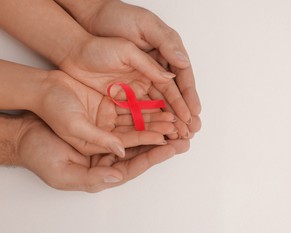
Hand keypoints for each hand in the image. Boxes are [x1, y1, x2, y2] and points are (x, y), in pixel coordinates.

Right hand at [16, 112, 188, 191]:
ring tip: (176, 118)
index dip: (155, 156)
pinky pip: (127, 116)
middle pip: (143, 149)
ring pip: (139, 131)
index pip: (135, 165)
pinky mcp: (104, 119)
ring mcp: (108, 136)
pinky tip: (156, 106)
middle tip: (186, 134)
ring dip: (157, 125)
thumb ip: (92, 175)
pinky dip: (142, 111)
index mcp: (103, 171)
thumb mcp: (63, 171)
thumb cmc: (40, 155)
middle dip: (165, 142)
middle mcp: (110, 154)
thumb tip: (118, 175)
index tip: (173, 147)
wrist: (24, 132)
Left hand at [58, 0, 201, 135]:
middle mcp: (155, 69)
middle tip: (191, 130)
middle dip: (182, 113)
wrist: (78, 40)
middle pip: (173, 95)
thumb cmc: (115, 23)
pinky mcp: (127, 92)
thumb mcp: (141, 32)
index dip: (188, 96)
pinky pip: (142, 107)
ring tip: (178, 135)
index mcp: (164, 52)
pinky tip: (157, 131)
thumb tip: (179, 69)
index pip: (181, 78)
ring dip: (169, 119)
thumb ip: (160, 52)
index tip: (194, 112)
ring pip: (159, 104)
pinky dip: (150, 119)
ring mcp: (141, 81)